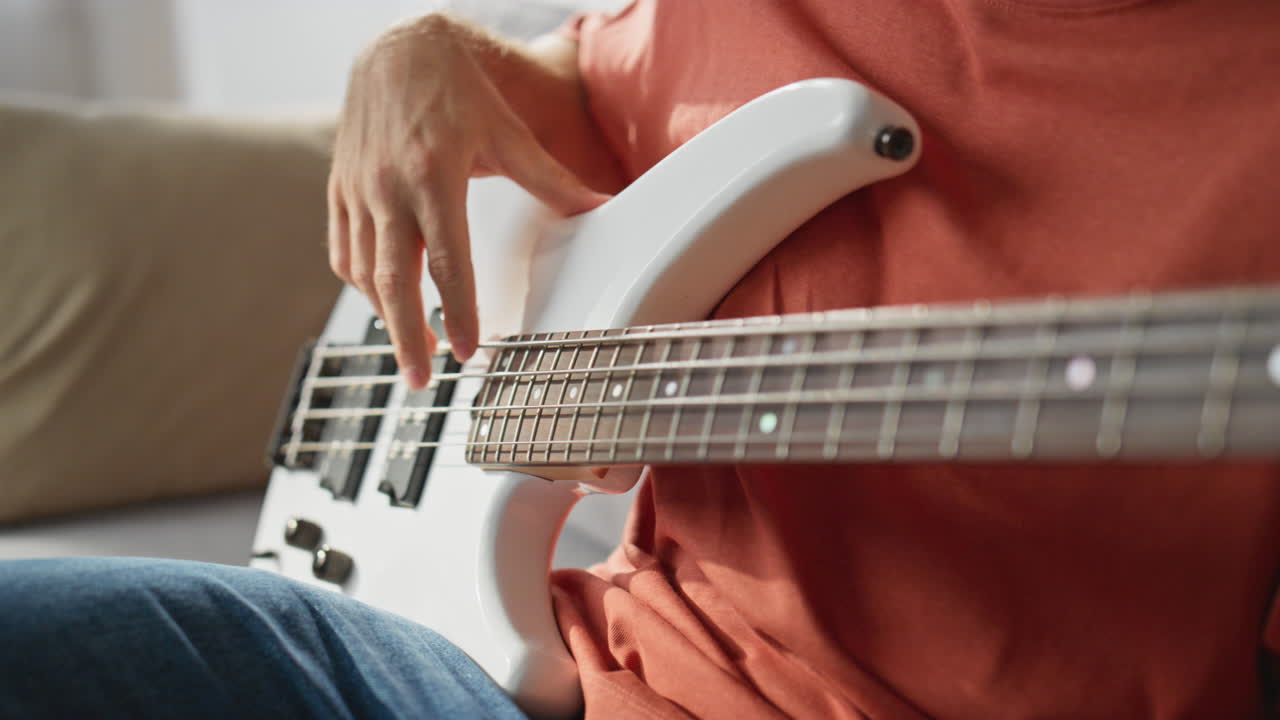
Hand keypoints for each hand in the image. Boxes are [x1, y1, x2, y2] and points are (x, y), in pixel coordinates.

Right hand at [328, 14, 609, 388]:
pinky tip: (383, 304)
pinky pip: (343, 250)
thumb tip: (598, 209)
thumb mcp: (508, 132)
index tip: (463, 349)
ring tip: (412, 349)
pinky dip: (362, 284)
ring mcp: (357, 189)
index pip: (446, 257)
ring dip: (386, 317)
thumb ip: (549, 180)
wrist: (396, 47)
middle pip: (393, 278)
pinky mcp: (338, 189)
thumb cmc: (457, 90)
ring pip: (364, 270)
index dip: (453, 308)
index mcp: (434, 173)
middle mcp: (388, 185)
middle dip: (406, 336)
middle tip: (421, 380)